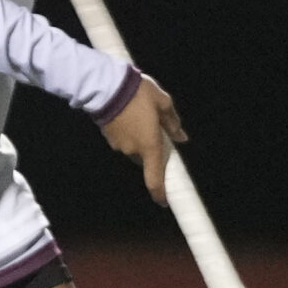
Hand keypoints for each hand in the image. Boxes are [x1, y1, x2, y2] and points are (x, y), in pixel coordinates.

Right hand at [101, 74, 186, 202]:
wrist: (106, 85)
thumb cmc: (139, 94)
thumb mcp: (163, 103)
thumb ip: (172, 123)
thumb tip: (181, 138)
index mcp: (150, 145)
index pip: (154, 178)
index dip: (159, 193)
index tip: (164, 202)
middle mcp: (133, 150)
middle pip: (145, 158)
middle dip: (151, 149)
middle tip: (155, 130)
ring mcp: (118, 144)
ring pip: (133, 148)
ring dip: (139, 139)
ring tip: (140, 117)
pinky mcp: (108, 136)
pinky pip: (123, 140)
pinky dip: (128, 133)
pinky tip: (128, 116)